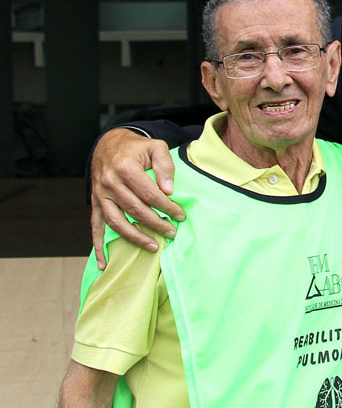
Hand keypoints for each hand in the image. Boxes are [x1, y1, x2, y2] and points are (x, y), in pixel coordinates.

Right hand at [90, 128, 184, 267]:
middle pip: (134, 209)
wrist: (109, 144)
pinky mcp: (95, 203)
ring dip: (134, 237)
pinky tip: (103, 263)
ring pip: (116, 221)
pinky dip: (98, 246)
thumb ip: (165, 166)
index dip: (166, 206)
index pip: (149, 193)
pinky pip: (95, 226)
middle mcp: (109, 182)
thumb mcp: (156, 147)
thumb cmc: (137, 148)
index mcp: (125, 167)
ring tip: (152, 246)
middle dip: (156, 224)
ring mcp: (100, 194)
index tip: (180, 215)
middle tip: (172, 233)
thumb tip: (169, 190)